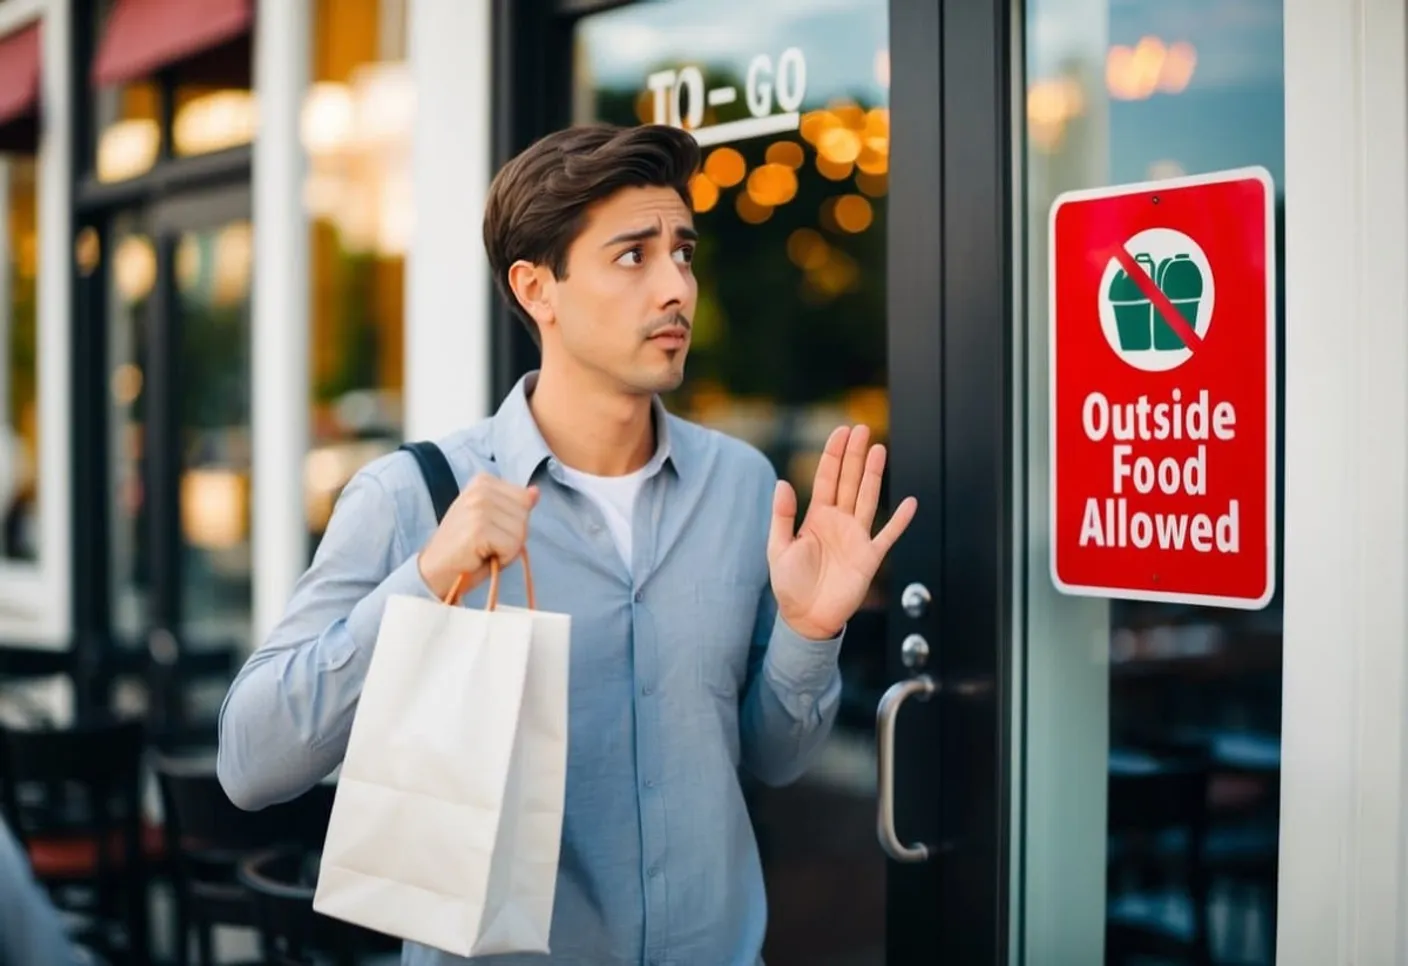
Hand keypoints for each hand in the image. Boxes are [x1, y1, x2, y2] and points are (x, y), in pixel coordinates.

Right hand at [418, 473, 539, 599]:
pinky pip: (512, 546)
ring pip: (521, 530)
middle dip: (512, 535)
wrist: (434, 572)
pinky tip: (482, 557)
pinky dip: (503, 558)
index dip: (512, 521)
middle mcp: (480, 489)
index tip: (489, 530)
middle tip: (486, 544)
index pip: (524, 497)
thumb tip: (535, 492)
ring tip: (484, 550)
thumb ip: (514, 505)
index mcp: (482, 482)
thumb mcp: (492, 521)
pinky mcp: (479, 529)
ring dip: (508, 548)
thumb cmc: (464, 549)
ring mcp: (479, 507)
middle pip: (524, 514)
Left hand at [768, 426, 916, 639]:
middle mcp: (838, 522)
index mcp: (816, 517)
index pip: (826, 478)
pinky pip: (888, 535)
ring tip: (879, 450)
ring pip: (868, 499)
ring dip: (874, 475)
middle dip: (855, 455)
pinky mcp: (869, 557)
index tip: (841, 431)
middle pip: (850, 481)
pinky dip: (901, 521)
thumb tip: (782, 482)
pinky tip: (910, 503)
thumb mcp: (778, 548)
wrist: (806, 618)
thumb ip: (782, 516)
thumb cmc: (789, 585)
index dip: (833, 455)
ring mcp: (856, 537)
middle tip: (862, 429)